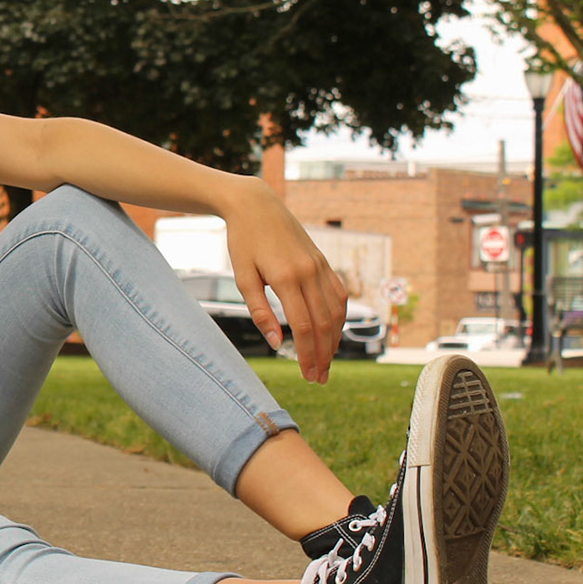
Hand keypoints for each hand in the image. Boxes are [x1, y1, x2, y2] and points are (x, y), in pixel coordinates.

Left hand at [221, 183, 349, 383]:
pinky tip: (333, 332)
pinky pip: (339, 294)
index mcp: (286, 277)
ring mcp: (319, 266)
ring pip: (336, 311)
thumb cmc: (243, 241)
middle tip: (319, 378)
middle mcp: (309, 272)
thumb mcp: (242, 276)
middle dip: (323, 354)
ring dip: (334, 339)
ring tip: (326, 361)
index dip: (306, 354)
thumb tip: (274, 342)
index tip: (307, 375)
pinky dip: (340, 317)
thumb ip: (259, 310)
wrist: (256, 205)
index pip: (303, 326)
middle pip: (323, 323)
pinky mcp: (323, 261)